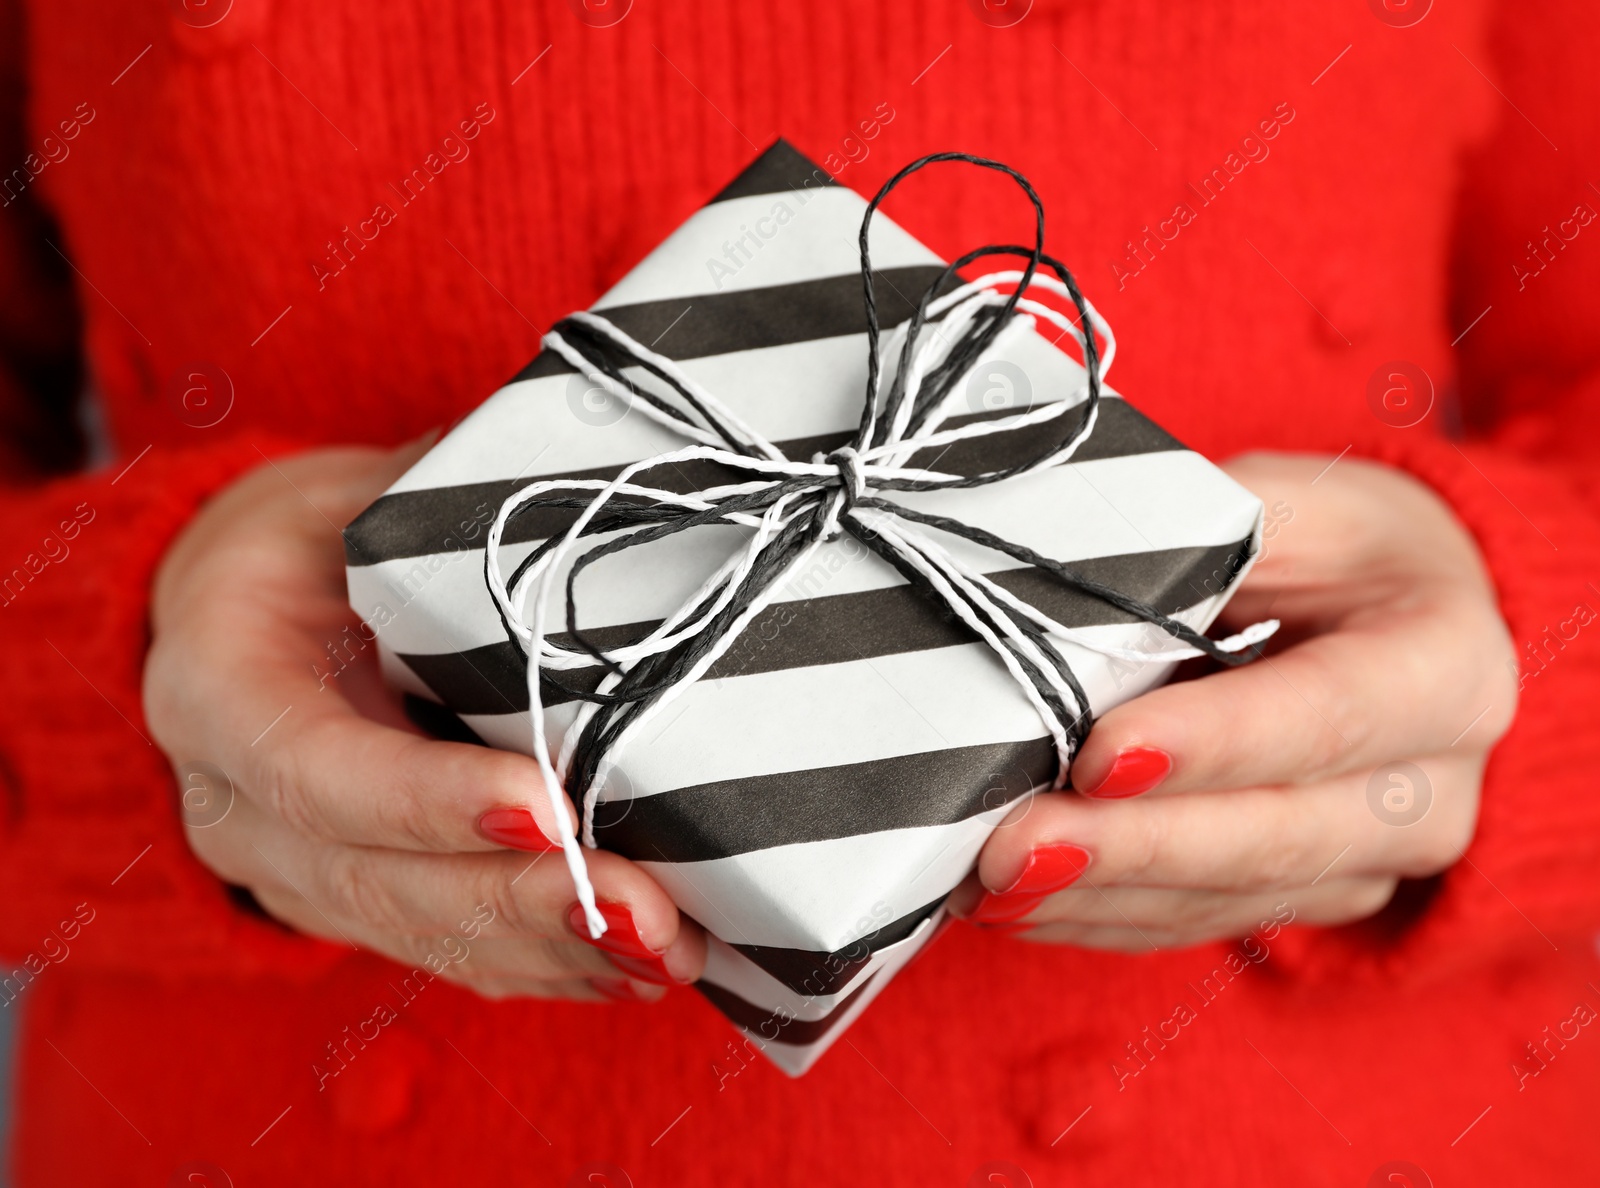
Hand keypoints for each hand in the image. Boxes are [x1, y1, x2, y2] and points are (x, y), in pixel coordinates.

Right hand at [144, 443, 705, 999]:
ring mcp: (299, 875)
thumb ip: (434, 504)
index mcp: (222, 694)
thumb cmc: (304, 544)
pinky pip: (453, 954)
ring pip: (427, 936)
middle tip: (646, 912)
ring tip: (669, 951)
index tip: (549, 812)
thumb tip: (583, 462)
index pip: (319, 771)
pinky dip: (546, 966)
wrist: (241, 618)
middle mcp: (244, 812)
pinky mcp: (360, 905)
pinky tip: (634, 968)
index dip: (430, 800)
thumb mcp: (342, 500)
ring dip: (556, 953)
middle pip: (384, 881)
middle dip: (523, 903)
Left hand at [947, 452, 1517, 950]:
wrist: (1401, 620)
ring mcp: (1370, 862)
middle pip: (1273, 835)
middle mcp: (1429, 790)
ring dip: (1097, 895)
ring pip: (1226, 897)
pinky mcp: (1306, 899)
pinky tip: (1014, 904)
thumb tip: (1063, 568)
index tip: (1101, 756)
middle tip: (1013, 846)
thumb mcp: (1294, 505)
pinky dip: (1099, 914)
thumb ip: (1208, 537)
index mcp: (1445, 669)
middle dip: (1131, 846)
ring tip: (986, 882)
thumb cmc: (1337, 548)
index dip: (1212, 743)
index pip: (1326, 717)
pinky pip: (1196, 924)